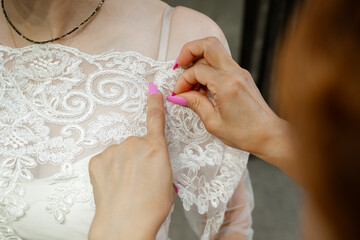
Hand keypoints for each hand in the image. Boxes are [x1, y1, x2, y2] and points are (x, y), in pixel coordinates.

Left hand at [89, 83, 174, 239]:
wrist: (125, 222)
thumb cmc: (151, 207)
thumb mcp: (167, 181)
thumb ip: (158, 162)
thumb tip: (150, 160)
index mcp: (155, 148)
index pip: (156, 119)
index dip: (154, 103)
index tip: (152, 90)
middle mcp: (134, 143)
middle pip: (135, 144)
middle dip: (137, 157)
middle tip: (138, 179)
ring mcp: (113, 151)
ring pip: (119, 153)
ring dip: (122, 164)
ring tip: (124, 186)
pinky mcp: (97, 160)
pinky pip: (105, 160)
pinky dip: (108, 170)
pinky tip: (112, 185)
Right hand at [168, 37, 297, 179]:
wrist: (269, 135)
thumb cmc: (246, 133)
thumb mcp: (213, 122)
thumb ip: (195, 104)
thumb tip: (180, 95)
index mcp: (227, 85)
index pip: (197, 70)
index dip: (183, 80)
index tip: (179, 93)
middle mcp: (235, 73)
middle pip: (209, 44)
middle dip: (189, 50)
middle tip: (179, 66)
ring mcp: (240, 72)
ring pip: (215, 51)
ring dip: (199, 61)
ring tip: (192, 84)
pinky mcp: (242, 76)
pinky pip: (222, 63)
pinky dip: (209, 69)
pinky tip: (204, 86)